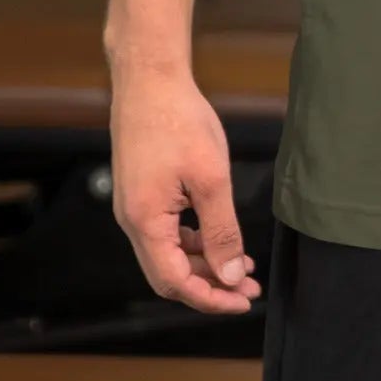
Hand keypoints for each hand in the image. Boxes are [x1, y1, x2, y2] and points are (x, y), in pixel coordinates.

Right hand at [110, 64, 261, 312]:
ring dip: (204, 262)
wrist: (150, 80)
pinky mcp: (141, 192)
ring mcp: (134, 207)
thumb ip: (221, 231)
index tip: (242, 301)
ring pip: (169, 253)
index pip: (175, 282)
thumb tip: (229, 275)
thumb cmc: (179, 121)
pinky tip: (219, 237)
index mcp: (145, 223)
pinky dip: (193, 241)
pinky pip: (166, 231)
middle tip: (248, 286)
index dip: (209, 298)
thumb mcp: (210, 178)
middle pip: (170, 274)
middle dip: (210, 284)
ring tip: (242, 264)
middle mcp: (132, 221)